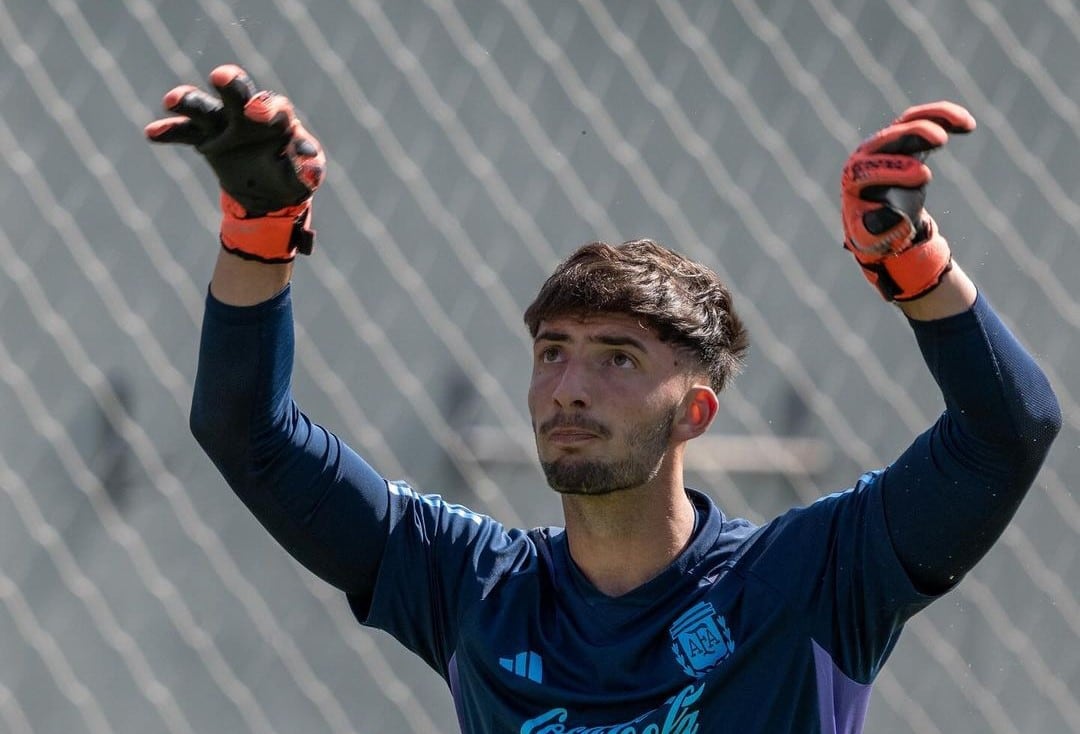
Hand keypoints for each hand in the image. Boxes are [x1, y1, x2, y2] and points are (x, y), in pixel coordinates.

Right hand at [145, 64, 325, 262]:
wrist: (268, 191)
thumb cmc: (291, 174)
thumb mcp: (304, 176)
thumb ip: (306, 170)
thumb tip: (309, 168)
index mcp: (277, 120)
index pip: (273, 107)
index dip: (265, 108)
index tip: (256, 111)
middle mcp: (248, 114)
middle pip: (239, 94)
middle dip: (231, 84)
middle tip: (221, 76)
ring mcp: (223, 124)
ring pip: (205, 108)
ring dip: (189, 101)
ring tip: (171, 100)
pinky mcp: (205, 138)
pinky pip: (184, 132)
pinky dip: (169, 131)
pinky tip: (152, 133)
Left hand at [840, 101, 974, 300]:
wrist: (876, 220)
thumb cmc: (872, 230)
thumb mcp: (871, 237)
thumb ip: (877, 228)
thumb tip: (894, 214)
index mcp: (853, 178)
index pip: (867, 170)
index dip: (893, 170)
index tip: (923, 175)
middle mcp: (866, 155)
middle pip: (887, 138)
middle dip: (913, 135)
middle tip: (941, 140)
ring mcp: (885, 143)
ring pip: (907, 122)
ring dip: (934, 118)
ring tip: (962, 122)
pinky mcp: (904, 136)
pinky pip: (923, 119)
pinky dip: (945, 117)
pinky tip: (968, 124)